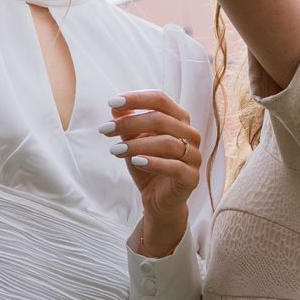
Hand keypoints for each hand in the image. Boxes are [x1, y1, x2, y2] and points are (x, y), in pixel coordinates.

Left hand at [103, 89, 202, 255]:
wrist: (158, 200)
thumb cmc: (147, 164)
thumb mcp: (133, 141)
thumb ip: (127, 123)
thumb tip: (115, 107)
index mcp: (179, 119)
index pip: (160, 99)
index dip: (136, 99)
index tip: (111, 103)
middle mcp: (191, 134)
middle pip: (161, 120)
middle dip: (130, 123)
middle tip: (105, 130)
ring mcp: (194, 156)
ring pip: (167, 143)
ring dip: (137, 145)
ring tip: (114, 150)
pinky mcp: (192, 178)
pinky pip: (175, 167)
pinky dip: (154, 162)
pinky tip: (135, 161)